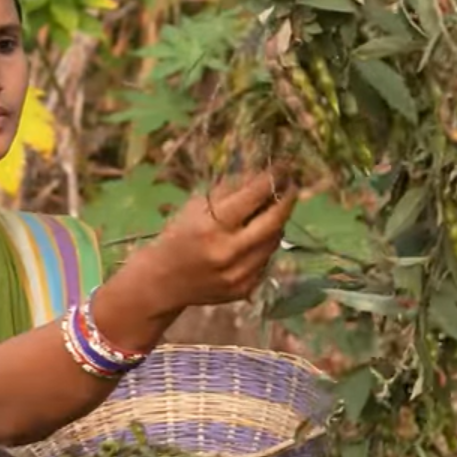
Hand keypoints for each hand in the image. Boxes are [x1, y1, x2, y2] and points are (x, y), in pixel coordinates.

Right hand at [135, 167, 297, 312]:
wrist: (163, 281)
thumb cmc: (178, 236)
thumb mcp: (197, 206)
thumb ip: (230, 191)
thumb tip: (262, 173)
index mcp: (211, 226)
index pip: (252, 197)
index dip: (271, 179)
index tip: (283, 167)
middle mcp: (227, 252)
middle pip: (273, 221)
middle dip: (286, 201)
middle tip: (292, 186)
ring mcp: (238, 274)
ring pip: (273, 242)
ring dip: (278, 223)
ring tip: (275, 209)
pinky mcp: (244, 289)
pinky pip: (266, 260)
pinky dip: (266, 244)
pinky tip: (259, 236)